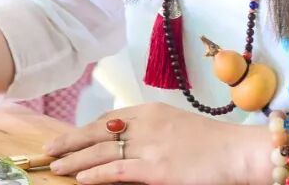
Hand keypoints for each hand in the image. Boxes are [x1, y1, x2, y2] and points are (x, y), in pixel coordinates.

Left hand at [43, 102, 267, 184]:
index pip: (107, 118)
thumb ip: (150, 130)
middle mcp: (145, 124)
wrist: (239, 152)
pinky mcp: (156, 169)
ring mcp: (149, 146)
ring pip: (101, 152)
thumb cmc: (213, 143)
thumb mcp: (175, 126)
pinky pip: (117, 171)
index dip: (85, 129)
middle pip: (97, 131)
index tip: (69, 137)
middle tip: (49, 149)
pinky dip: (95, 174)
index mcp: (150, 110)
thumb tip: (124, 142)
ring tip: (56, 166)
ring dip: (74, 159)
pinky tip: (80, 178)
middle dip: (70, 141)